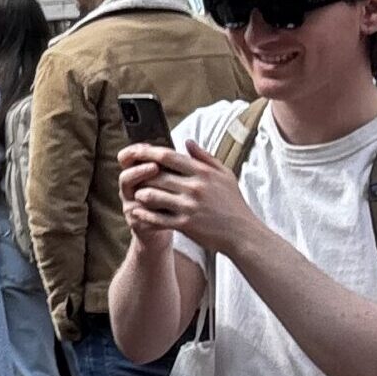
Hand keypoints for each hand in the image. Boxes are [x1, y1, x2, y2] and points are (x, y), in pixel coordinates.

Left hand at [119, 141, 252, 256]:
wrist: (243, 234)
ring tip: (138, 195)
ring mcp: (189, 207)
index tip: (134, 152)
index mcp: (203, 172)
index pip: (167, 156)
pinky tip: (138, 212)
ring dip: (141, 195)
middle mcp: (195, 187)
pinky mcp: (185, 225)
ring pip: (152, 196)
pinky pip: (156, 218)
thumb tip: (187, 141)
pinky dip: (144, 215)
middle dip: (140, 175)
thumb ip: (205, 158)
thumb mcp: (225, 176)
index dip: (146, 153)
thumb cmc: (233, 203)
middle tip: (133, 177)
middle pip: (155, 175)